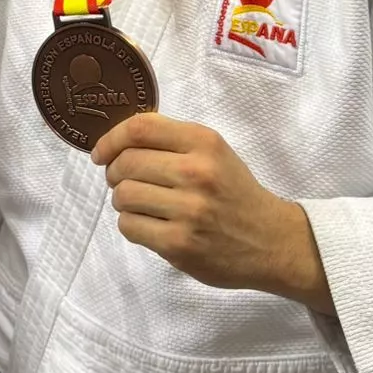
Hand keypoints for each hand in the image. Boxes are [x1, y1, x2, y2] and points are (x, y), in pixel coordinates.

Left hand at [91, 114, 332, 312]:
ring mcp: (188, 211)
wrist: (272, 241)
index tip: (100, 153)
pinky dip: (131, 225)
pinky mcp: (180, 244)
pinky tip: (149, 225)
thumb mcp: (214, 153)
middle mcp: (196, 172)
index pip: (139, 128)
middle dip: (115, 173)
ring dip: (123, 201)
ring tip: (141, 206)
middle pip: (125, 163)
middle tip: (124, 182)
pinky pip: (129, 226)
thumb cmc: (235, 193)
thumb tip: (116, 143)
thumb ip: (172, 142)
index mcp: (204, 142)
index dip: (110, 139)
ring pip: (123, 196)